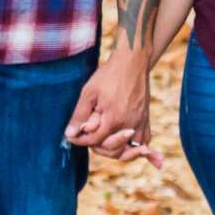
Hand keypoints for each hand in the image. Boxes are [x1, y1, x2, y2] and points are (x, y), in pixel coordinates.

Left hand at [66, 52, 156, 167]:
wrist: (132, 61)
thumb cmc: (109, 75)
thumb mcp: (89, 92)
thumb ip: (80, 115)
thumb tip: (69, 134)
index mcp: (114, 119)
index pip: (95, 142)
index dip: (81, 141)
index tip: (73, 136)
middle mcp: (129, 124)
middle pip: (113, 151)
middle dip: (98, 148)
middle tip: (87, 140)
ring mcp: (140, 122)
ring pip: (131, 150)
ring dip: (118, 152)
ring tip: (106, 149)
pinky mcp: (146, 118)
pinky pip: (144, 140)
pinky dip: (138, 149)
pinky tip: (135, 151)